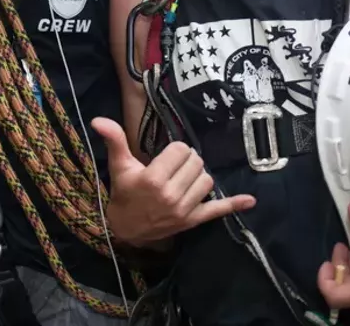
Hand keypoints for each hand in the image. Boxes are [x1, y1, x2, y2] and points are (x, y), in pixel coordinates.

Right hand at [92, 117, 254, 247]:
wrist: (125, 229)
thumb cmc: (124, 193)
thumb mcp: (119, 165)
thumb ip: (114, 140)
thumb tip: (99, 119)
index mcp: (154, 179)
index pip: (181, 150)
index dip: (175, 150)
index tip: (165, 156)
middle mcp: (171, 195)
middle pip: (196, 162)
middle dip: (187, 160)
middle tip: (174, 167)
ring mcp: (184, 210)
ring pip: (207, 180)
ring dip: (199, 175)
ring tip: (184, 177)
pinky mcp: (194, 221)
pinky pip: (217, 211)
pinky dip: (234, 204)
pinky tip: (250, 200)